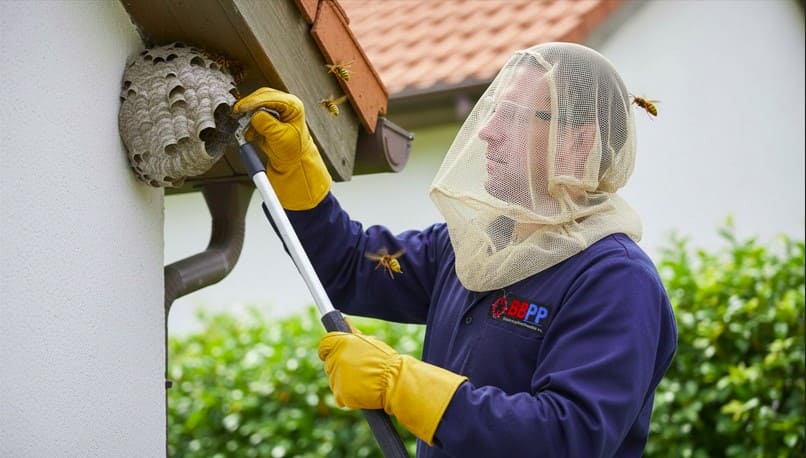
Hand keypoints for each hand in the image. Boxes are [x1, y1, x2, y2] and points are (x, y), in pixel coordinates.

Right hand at [233, 87, 315, 164]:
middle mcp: (285, 104)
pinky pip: (253, 114)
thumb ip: (267, 125)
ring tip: (248, 129)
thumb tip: (255, 115)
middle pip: (262, 96)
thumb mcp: (281, 137)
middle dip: (249, 106)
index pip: (271, 97)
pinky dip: (249, 123)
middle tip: (238, 113)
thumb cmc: (293, 150)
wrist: (291, 161)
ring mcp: (275, 109)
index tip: (243, 107)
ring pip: (256, 104)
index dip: (255, 101)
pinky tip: (250, 132)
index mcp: (293, 106)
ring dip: (248, 116)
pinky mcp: (267, 116)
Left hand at [318, 331, 466, 444]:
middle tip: (359, 370)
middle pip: (329, 363)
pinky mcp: (340, 394)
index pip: (324, 345)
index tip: (336, 354)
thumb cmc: (386, 361)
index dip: (329, 350)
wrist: (395, 382)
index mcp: (342, 343)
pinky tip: (361, 392)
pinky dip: (347, 396)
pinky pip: (339, 396)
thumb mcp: (370, 342)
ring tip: (363, 381)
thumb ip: (353, 334)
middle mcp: (336, 358)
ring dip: (344, 381)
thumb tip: (344, 321)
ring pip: (334, 380)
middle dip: (340, 366)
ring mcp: (337, 377)